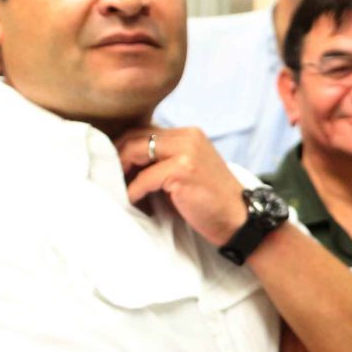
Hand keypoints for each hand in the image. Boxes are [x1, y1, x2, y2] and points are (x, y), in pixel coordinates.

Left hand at [116, 126, 247, 245]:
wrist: (241, 219)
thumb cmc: (211, 201)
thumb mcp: (188, 171)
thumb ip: (165, 160)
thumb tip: (127, 163)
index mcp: (189, 134)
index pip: (145, 131)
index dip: (125, 148)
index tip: (115, 167)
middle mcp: (188, 136)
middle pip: (136, 136)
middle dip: (118, 156)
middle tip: (110, 177)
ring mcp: (187, 151)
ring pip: (136, 151)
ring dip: (122, 171)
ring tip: (118, 188)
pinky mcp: (183, 170)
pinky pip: (145, 178)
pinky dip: (134, 191)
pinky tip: (132, 201)